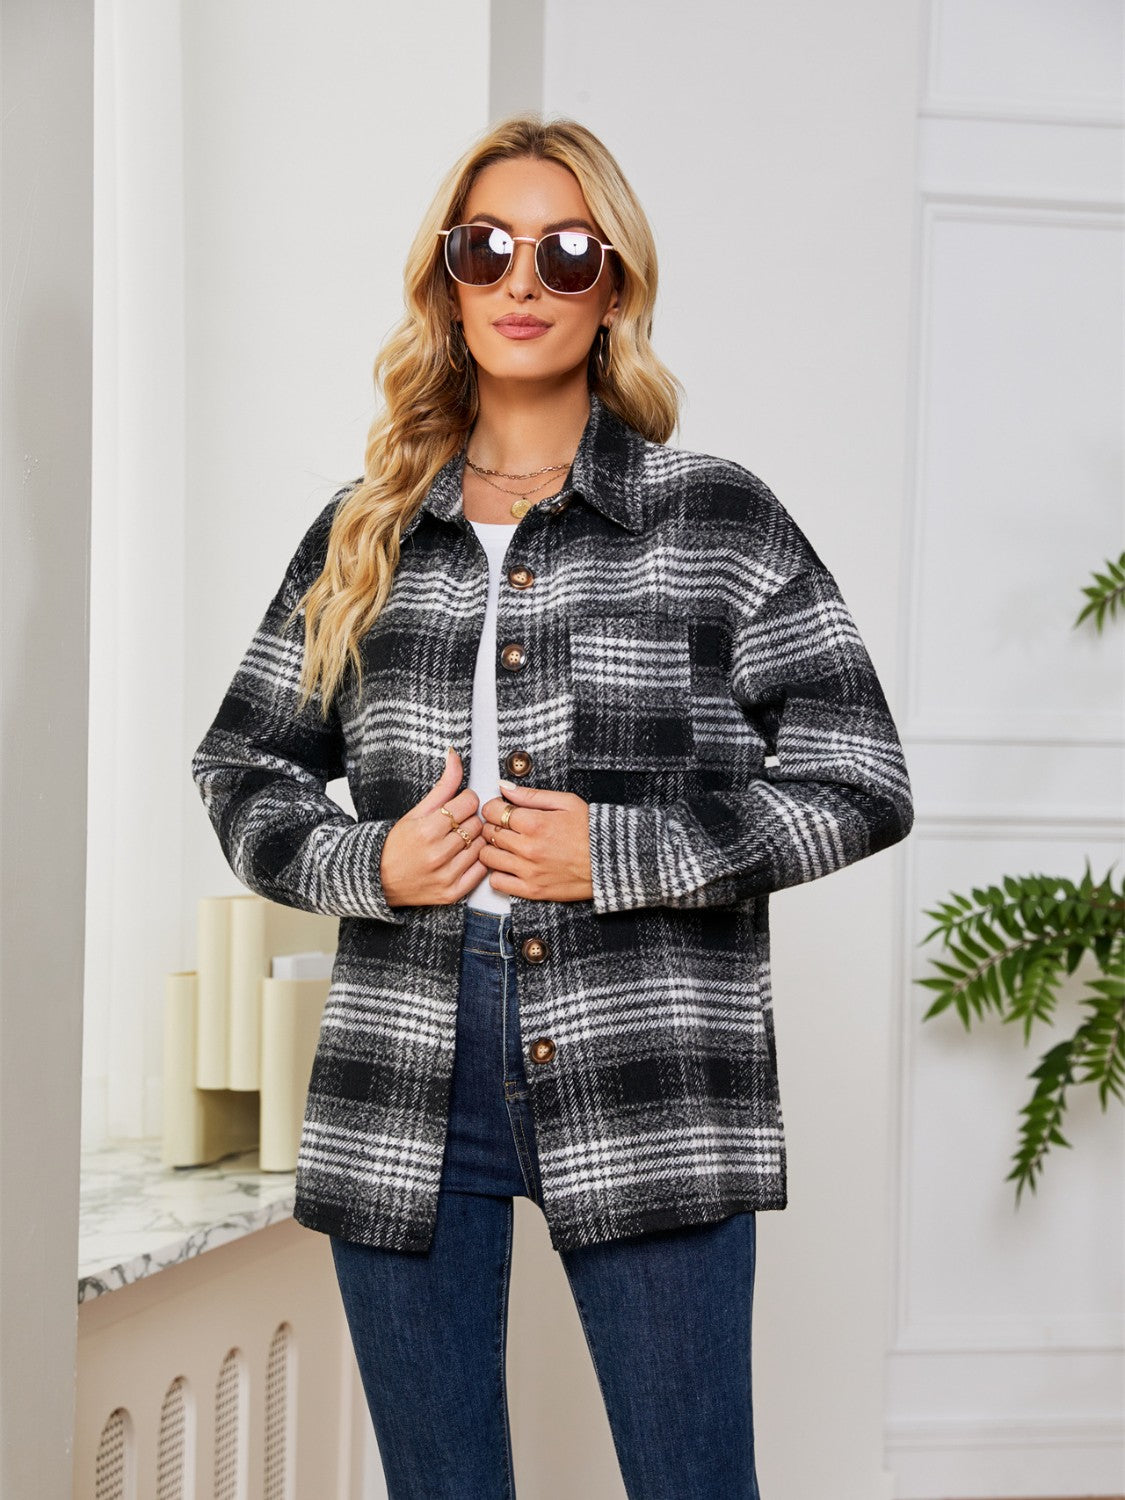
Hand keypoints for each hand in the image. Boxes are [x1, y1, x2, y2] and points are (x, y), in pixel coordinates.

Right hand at [379, 747, 486, 907]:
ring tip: (456, 841)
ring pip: (481, 845)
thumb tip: (455, 755)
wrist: (379, 880)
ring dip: (473, 841)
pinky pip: (482, 870)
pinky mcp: (453, 893)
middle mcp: (437, 854)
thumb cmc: (397, 844)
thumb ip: (443, 785)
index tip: (458, 805)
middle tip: (455, 824)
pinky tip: (462, 857)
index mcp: (427, 830)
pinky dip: (476, 861)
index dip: (465, 800)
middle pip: (477, 824)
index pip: (469, 802)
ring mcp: (446, 875)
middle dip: (469, 820)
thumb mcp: (416, 811)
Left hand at [478, 779, 593, 903]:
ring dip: (492, 848)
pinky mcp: (532, 891)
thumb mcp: (565, 802)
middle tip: (505, 826)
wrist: (611, 862)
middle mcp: (528, 848)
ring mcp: (528, 871)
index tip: (500, 809)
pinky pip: (497, 882)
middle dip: (493, 826)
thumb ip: (531, 795)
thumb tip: (504, 787)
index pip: (492, 811)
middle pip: (488, 833)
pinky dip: (498, 873)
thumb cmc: (591, 830)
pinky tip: (509, 865)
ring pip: (487, 857)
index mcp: (535, 823)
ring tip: (506, 845)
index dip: (493, 807)